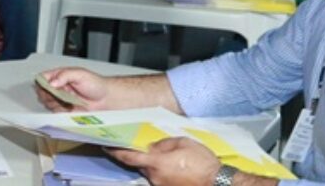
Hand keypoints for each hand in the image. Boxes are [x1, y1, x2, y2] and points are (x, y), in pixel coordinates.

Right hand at [35, 67, 109, 111]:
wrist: (106, 99)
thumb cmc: (95, 84)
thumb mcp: (80, 74)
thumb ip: (65, 75)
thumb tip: (52, 82)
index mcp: (59, 76)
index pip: (42, 78)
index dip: (42, 83)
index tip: (49, 88)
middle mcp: (57, 87)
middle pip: (42, 92)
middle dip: (49, 95)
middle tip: (60, 96)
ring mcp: (60, 99)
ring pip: (47, 103)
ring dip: (55, 104)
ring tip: (68, 101)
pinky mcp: (64, 110)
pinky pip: (55, 112)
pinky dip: (60, 111)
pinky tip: (70, 108)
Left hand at [109, 137, 223, 185]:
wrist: (217, 182)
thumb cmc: (202, 161)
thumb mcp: (183, 143)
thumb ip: (163, 143)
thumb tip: (152, 146)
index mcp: (156, 163)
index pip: (128, 158)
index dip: (115, 151)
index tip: (106, 146)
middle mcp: (154, 177)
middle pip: (140, 165)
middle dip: (142, 157)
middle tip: (149, 149)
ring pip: (151, 172)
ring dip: (156, 165)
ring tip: (171, 159)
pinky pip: (160, 179)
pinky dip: (163, 172)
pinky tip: (175, 168)